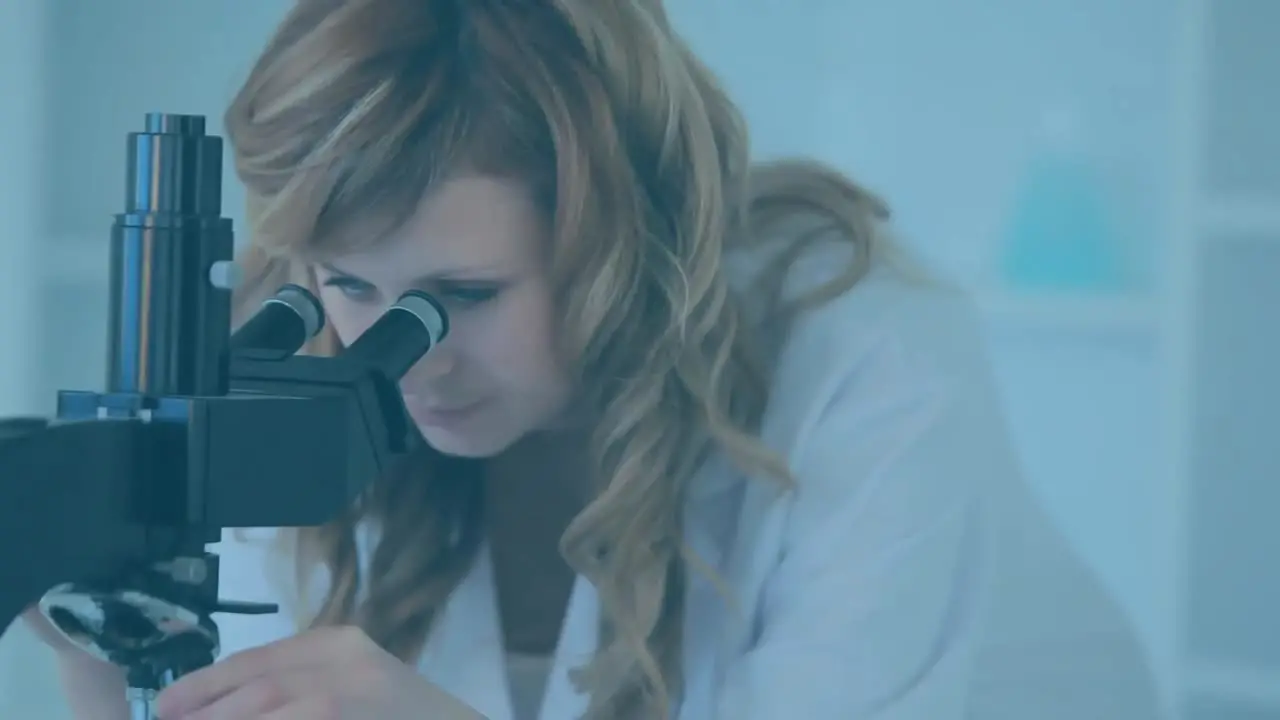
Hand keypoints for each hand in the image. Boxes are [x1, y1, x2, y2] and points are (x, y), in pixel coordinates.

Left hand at [154, 625, 484, 718]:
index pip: (257, 660)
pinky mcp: (347, 718)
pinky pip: (298, 718)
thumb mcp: (356, 685)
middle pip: (256, 687)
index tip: (166, 706)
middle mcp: (345, 663)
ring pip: (269, 707)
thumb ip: (301, 689)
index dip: (205, 684)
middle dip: (208, 712)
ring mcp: (350, 696)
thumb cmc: (402, 717)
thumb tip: (223, 706)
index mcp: (339, 645)